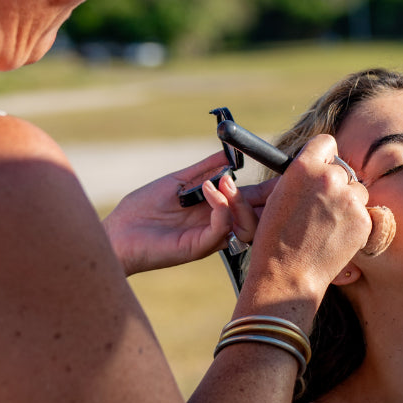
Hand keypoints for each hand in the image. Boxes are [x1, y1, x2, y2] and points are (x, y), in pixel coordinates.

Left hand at [103, 151, 272, 274]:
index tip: (284, 174)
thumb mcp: (178, 182)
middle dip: (271, 198)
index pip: (255, 202)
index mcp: (219, 211)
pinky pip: (223, 230)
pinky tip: (209, 191)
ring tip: (223, 182)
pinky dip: (222, 209)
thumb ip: (205, 170)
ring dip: (241, 201)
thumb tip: (229, 155)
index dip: (271, 190)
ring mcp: (212, 239)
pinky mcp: (199, 247)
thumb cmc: (143, 209)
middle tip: (275, 182)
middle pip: (261, 217)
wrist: (118, 232)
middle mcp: (220, 227)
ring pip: (248, 226)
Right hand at [240, 135, 372, 303]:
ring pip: (358, 190)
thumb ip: (304, 176)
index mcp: (304, 167)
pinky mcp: (364, 220)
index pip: (327, 142)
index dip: (325, 156)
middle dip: (336, 185)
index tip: (323, 169)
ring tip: (327, 225)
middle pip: (344, 169)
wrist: (288, 273)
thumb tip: (324, 167)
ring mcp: (349, 199)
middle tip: (322, 208)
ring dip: (348, 203)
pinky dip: (355, 223)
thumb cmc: (276, 239)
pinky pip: (365, 213)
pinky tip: (336, 237)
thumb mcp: (279, 195)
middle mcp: (329, 177)